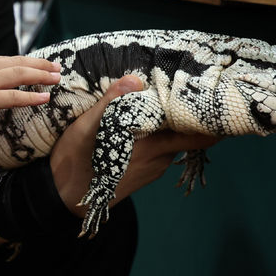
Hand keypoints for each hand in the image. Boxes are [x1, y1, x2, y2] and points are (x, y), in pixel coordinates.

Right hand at [0, 54, 61, 124]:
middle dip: (38, 64)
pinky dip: (32, 96)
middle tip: (55, 65)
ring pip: (21, 75)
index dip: (22, 61)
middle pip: (18, 63)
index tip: (34, 63)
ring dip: (42, 75)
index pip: (3, 60)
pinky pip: (15, 97)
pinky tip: (45, 97)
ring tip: (57, 77)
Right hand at [50, 75, 217, 215]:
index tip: (210, 94)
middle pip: (189, 134)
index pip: (196, 134)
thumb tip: (136, 79)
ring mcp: (155, 167)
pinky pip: (163, 148)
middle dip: (191, 114)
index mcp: (152, 145)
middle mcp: (160, 157)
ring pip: (174, 140)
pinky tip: (148, 121)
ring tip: (167, 98)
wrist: (65, 196)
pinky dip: (161, 134)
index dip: (206, 117)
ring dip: (173, 122)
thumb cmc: (75, 160)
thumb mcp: (87, 126)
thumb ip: (112, 102)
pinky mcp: (147, 172)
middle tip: (191, 89)